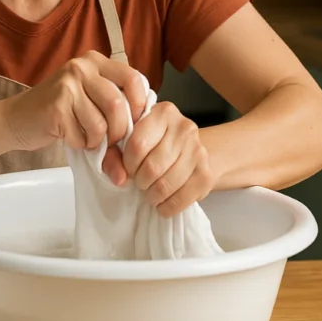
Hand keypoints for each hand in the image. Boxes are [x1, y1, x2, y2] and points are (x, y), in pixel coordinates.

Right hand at [1, 50, 146, 159]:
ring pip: (102, 124)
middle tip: (111, 141)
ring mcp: (67, 86)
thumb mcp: (89, 96)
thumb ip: (116, 103)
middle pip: (119, 106)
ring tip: (88, 138)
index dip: (140, 105)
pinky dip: (81, 145)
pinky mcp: (55, 107)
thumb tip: (144, 130)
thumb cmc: (60, 110)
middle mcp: (81, 67)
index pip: (134, 79)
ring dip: (98, 141)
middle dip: (119, 132)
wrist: (16, 119)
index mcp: (95, 61)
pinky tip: (70, 137)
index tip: (134, 122)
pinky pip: (83, 136)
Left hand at [102, 102, 216, 216]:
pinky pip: (180, 200)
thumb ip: (115, 153)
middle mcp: (184, 128)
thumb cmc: (156, 144)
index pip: (138, 145)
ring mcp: (199, 151)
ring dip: (152, 196)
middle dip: (140, 181)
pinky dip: (166, 207)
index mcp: (164, 113)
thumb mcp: (131, 139)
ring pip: (165, 185)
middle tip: (140, 182)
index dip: (128, 164)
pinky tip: (163, 202)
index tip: (129, 169)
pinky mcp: (206, 175)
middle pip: (152, 167)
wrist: (191, 151)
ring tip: (151, 192)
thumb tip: (119, 178)